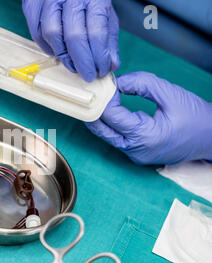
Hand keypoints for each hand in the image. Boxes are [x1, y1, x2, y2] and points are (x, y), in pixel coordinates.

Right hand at [22, 0, 119, 81]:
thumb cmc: (87, 0)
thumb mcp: (105, 12)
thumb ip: (108, 38)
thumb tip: (111, 65)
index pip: (96, 31)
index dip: (98, 56)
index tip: (100, 71)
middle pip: (73, 36)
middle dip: (81, 61)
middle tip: (87, 75)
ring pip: (51, 34)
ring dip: (63, 56)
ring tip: (73, 65)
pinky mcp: (32, 4)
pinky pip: (36, 32)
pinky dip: (46, 47)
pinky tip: (57, 52)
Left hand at [85, 72, 211, 164]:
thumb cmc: (196, 117)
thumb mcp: (170, 93)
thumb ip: (141, 84)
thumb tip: (117, 83)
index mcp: (145, 136)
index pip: (112, 116)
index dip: (106, 98)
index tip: (107, 85)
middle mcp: (136, 150)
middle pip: (103, 130)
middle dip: (95, 110)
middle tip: (92, 93)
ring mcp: (135, 155)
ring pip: (107, 136)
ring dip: (101, 118)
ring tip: (98, 100)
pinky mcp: (136, 154)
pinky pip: (116, 139)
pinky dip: (111, 125)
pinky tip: (109, 112)